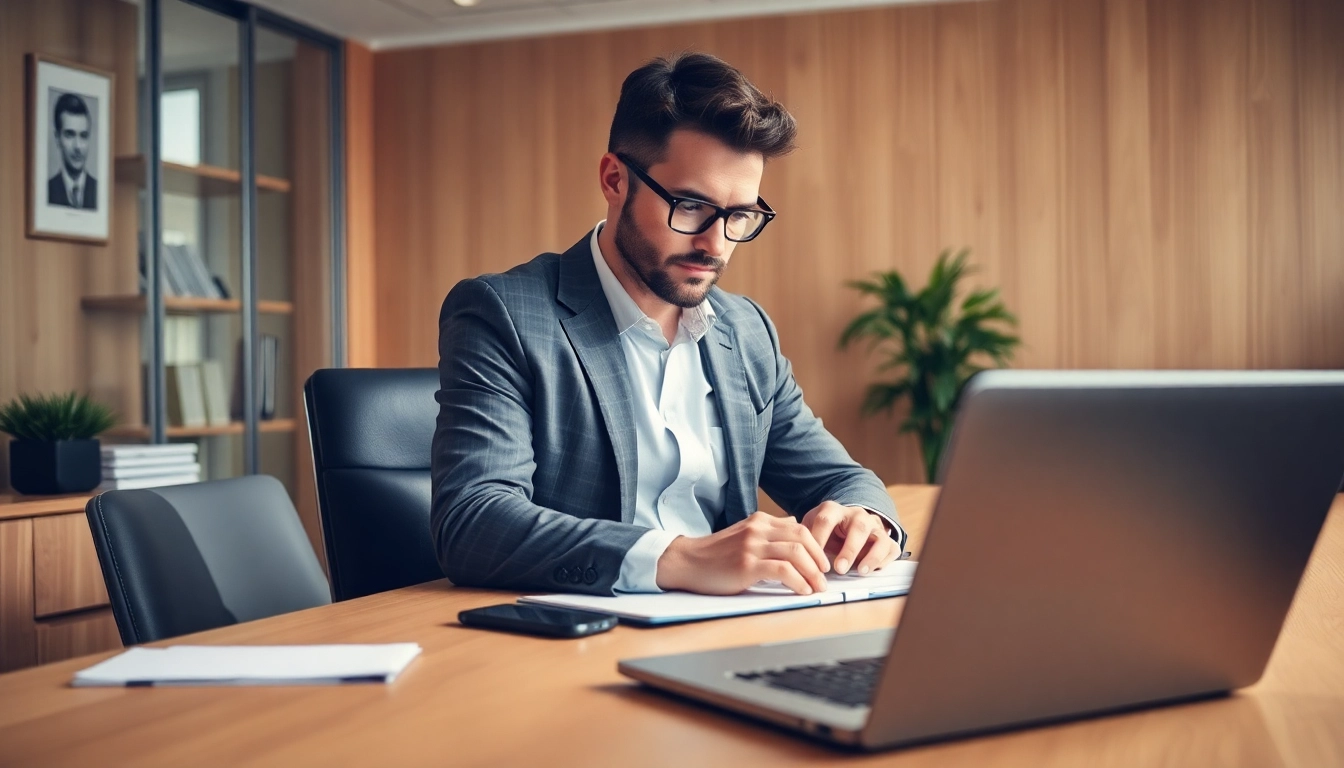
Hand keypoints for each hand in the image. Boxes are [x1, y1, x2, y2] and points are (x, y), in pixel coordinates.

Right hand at [656, 511, 829, 594]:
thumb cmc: (717, 554)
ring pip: (796, 553)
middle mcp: (758, 529)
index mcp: (760, 521)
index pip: (800, 529)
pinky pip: (783, 570)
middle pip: (803, 538)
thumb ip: (769, 532)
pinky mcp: (747, 564)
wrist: (688, 562)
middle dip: (820, 559)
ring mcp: (752, 546)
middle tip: (825, 578)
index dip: (817, 547)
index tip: (822, 565)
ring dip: (813, 573)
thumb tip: (795, 528)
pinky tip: (801, 591)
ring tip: (817, 588)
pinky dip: (798, 581)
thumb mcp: (745, 534)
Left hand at [801, 501, 899, 574]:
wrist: (847, 523)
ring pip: (880, 538)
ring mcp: (874, 526)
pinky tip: (872, 571)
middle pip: (859, 527)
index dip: (819, 538)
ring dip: (871, 556)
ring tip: (861, 571)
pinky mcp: (886, 539)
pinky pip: (891, 548)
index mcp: (834, 510)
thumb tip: (789, 554)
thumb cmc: (825, 529)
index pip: (826, 519)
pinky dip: (884, 560)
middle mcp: (857, 515)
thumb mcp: (810, 528)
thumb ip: (802, 538)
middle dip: (850, 549)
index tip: (812, 558)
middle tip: (839, 569)